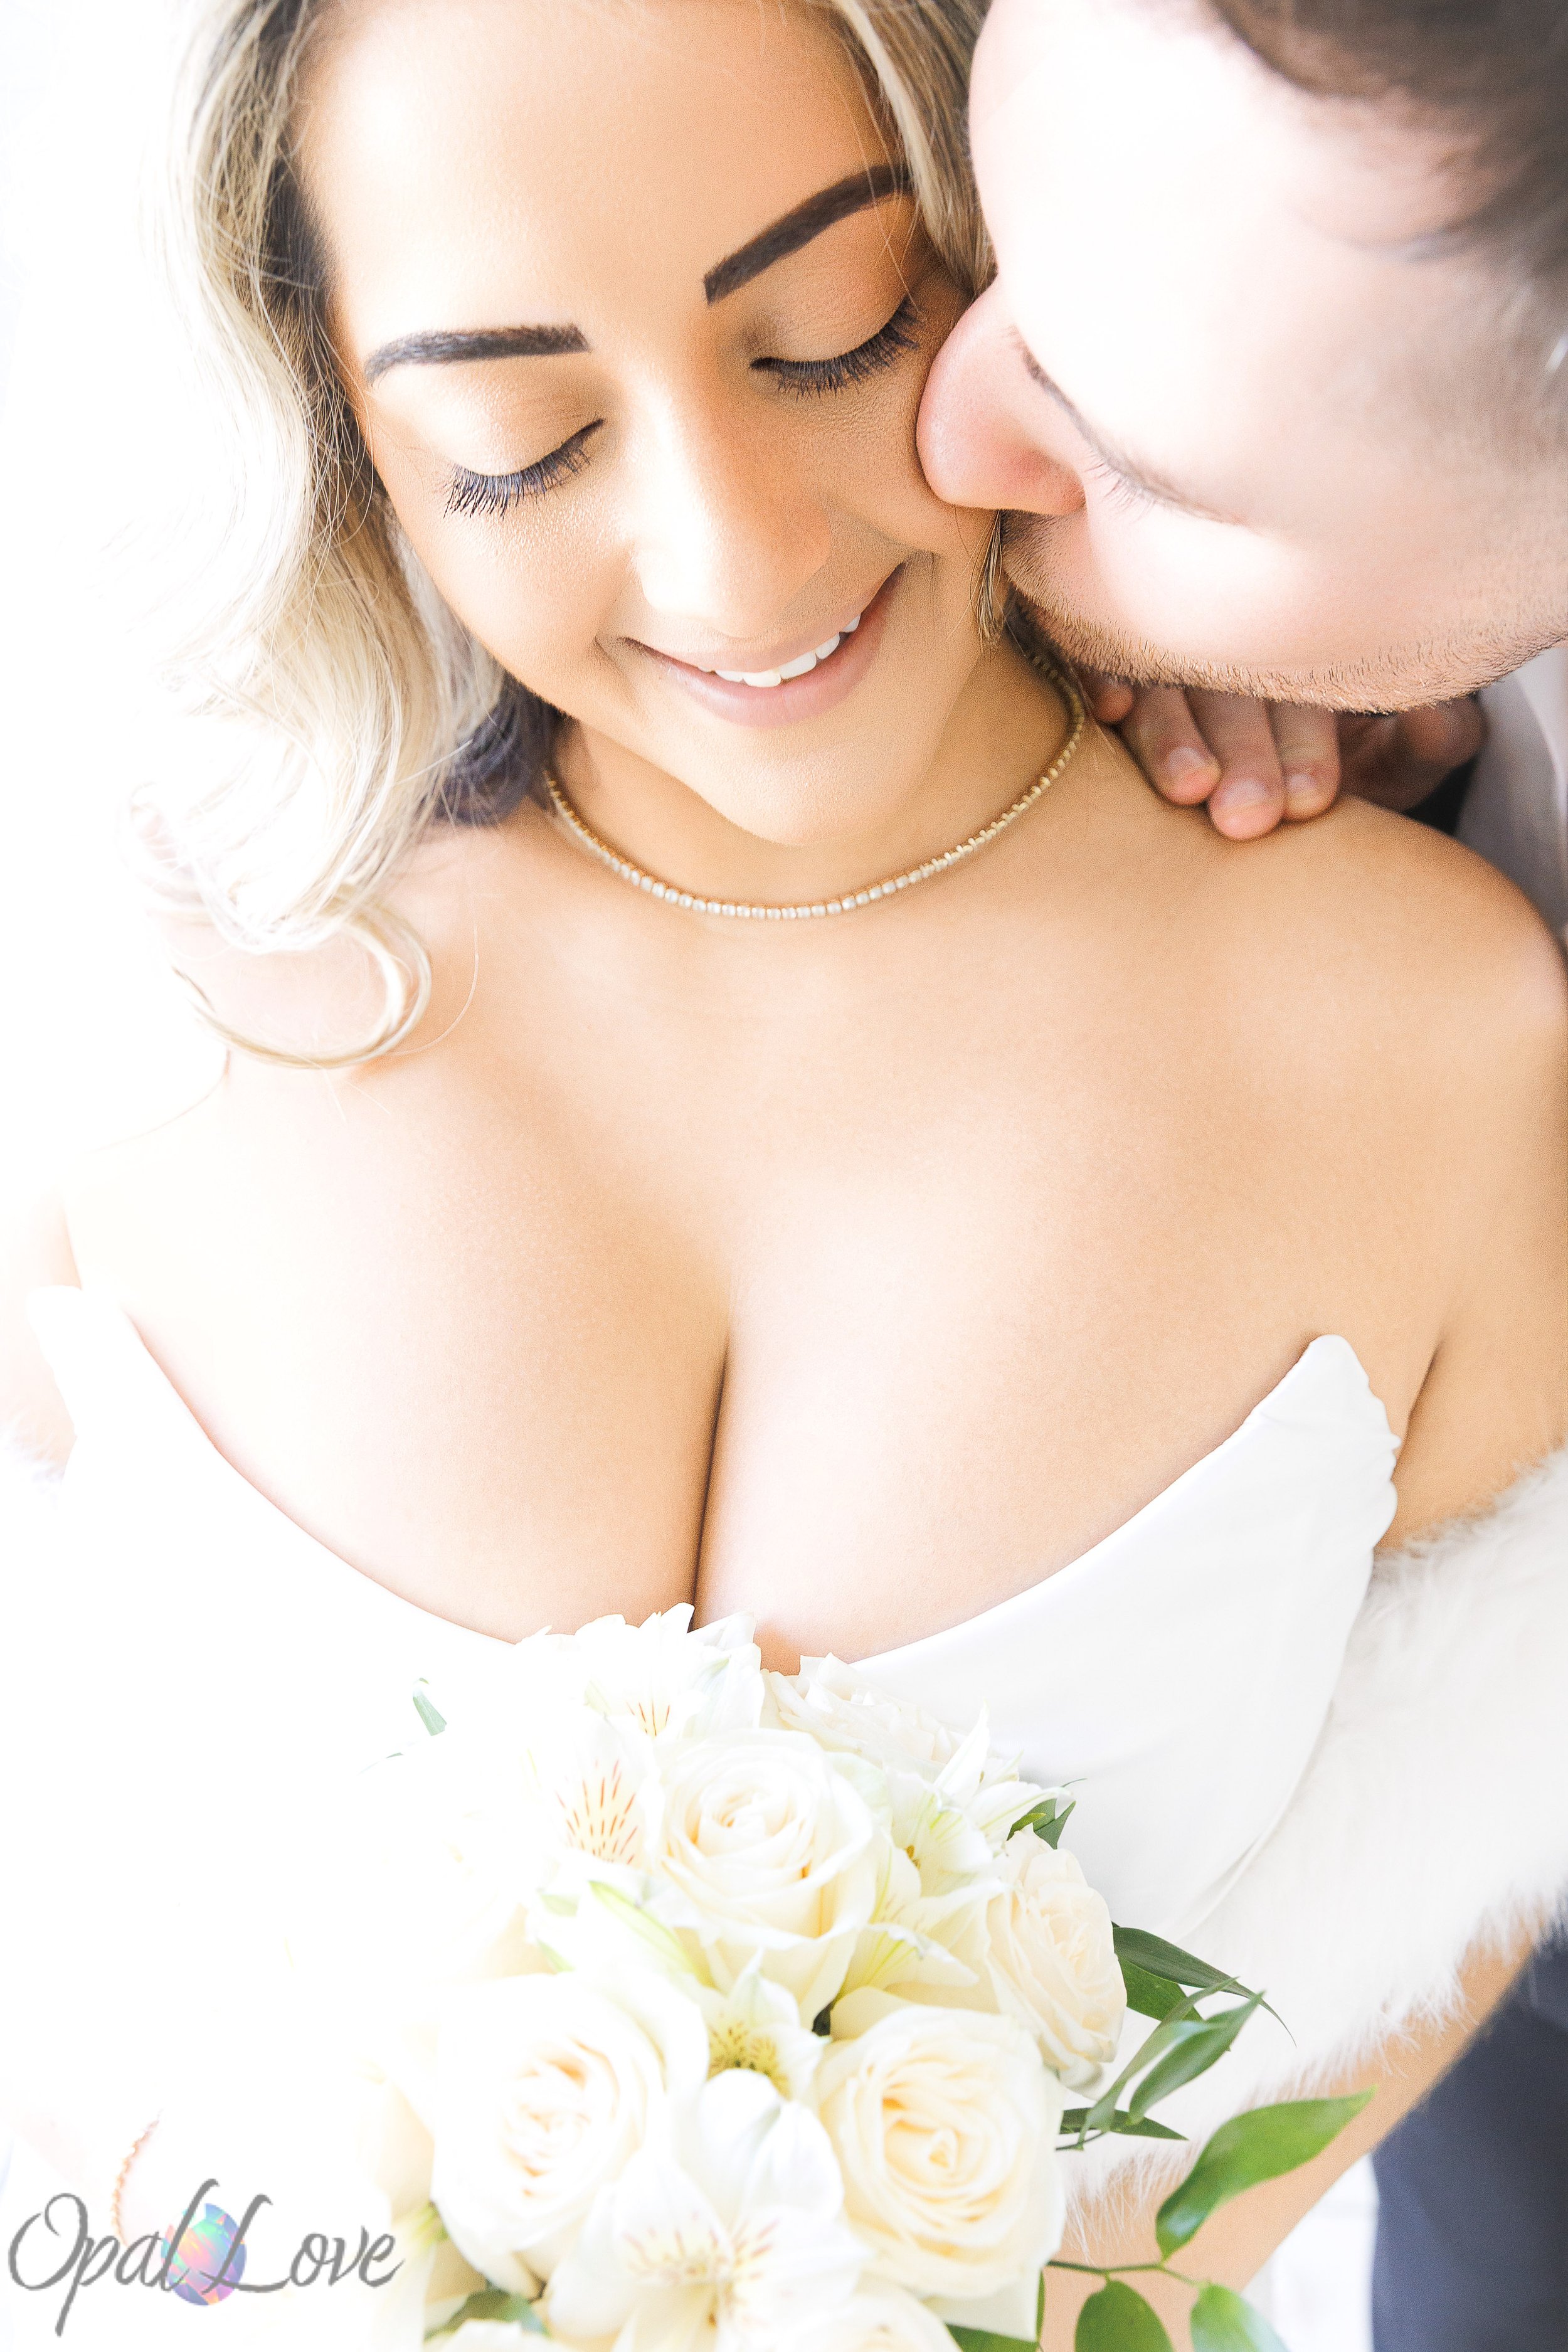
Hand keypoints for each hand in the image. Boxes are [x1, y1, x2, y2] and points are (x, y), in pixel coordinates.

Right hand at [1084, 674, 1484, 839]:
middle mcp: (1223, 647)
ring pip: (1161, 679)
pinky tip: (1109, 710)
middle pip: (1228, 686)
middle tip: (1248, 814)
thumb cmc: (1333, 775)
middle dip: (1242, 750)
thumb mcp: (1392, 766)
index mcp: (1299, 658)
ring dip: (1171, 731)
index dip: (1306, 742)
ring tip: (1188, 785)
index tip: (1314, 801)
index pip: (1301, 686)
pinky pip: (1087, 655)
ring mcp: (1154, 650)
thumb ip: (1432, 743)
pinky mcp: (1092, 656)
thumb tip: (1438, 714)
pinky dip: (1098, 677)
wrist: (1274, 811)